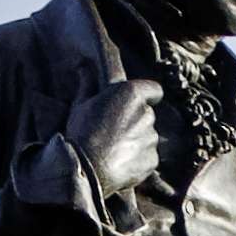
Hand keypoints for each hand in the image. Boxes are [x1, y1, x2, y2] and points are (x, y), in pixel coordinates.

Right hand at [72, 79, 161, 209]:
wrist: (87, 169)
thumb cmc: (82, 132)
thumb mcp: (80, 104)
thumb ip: (87, 84)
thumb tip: (83, 66)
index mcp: (131, 95)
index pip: (154, 90)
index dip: (149, 94)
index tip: (138, 100)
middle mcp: (147, 114)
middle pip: (147, 114)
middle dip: (135, 119)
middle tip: (114, 128)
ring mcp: (152, 138)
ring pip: (147, 136)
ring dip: (136, 139)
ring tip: (113, 148)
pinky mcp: (153, 159)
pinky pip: (148, 155)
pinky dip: (138, 158)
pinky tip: (119, 161)